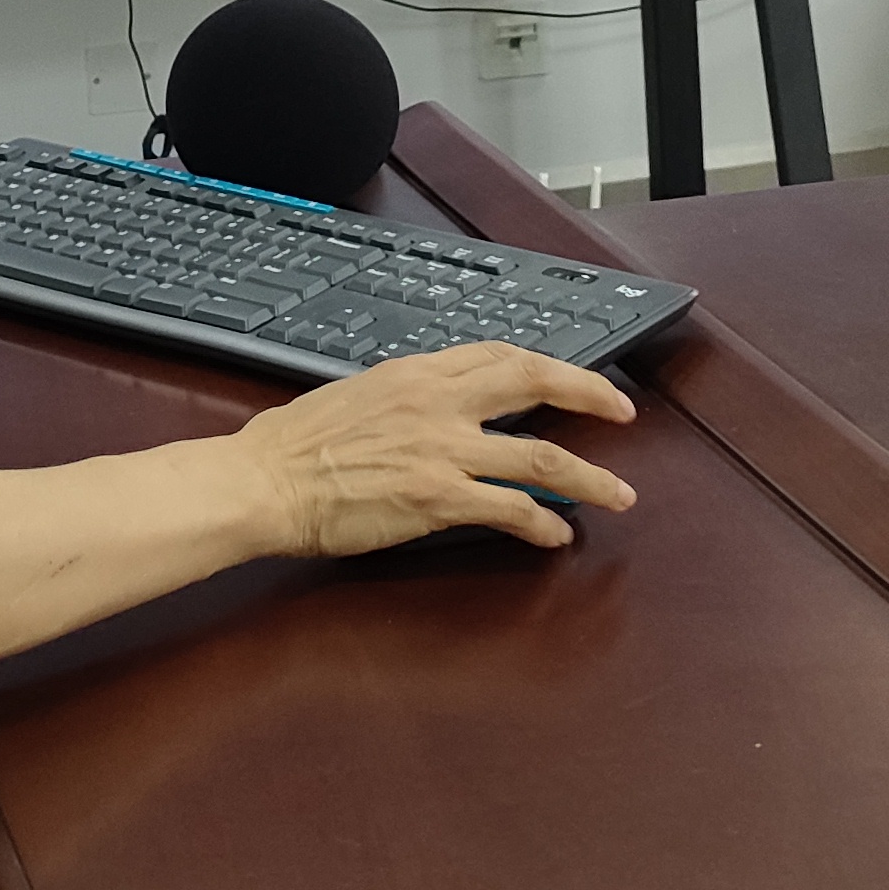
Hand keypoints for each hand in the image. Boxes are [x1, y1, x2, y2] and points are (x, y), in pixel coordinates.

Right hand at [238, 342, 636, 560]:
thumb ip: (406, 397)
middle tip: (622, 413)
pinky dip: (542, 523)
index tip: (575, 378)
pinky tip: (555, 535)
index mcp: (417, 372)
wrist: (266, 480)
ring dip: (589, 478)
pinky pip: (510, 510)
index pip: (500, 354)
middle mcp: (438, 403)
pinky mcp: (438, 498)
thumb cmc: (294, 444)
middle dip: (589, 397)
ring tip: (618, 494)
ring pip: (541, 458)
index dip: (548, 365)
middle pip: (535, 384)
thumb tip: (434, 408)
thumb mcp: (358, 393)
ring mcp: (443, 451)